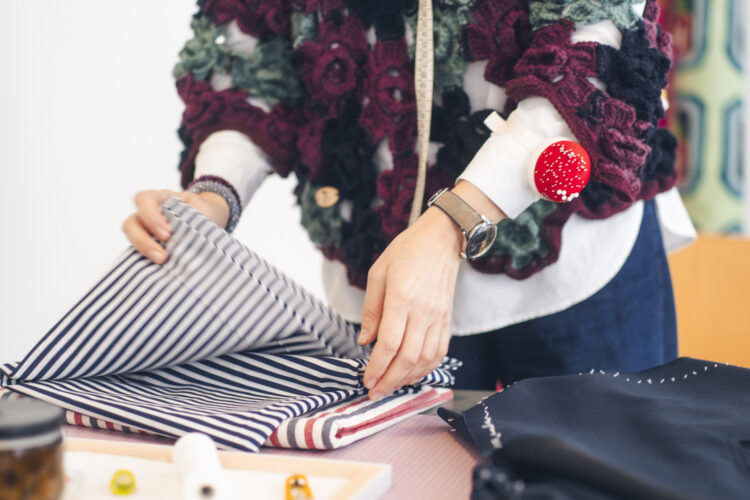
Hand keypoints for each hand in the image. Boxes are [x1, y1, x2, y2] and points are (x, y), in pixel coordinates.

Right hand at [122, 189, 229, 263]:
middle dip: (143, 241)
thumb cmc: (201, 211)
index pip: (143, 200)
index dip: (150, 217)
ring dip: (144, 252)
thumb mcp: (202, 208)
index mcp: (158, 198)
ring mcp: (144, 231)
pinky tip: (161, 269)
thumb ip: (196, 214)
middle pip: (130, 224)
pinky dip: (147, 261)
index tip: (167, 233)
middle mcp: (146, 214)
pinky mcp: (147, 247)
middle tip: (162, 255)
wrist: (207, 221)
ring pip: (131, 240)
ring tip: (161, 262)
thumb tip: (190, 233)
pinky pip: (138, 255)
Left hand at [357, 206, 462, 399]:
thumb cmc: (407, 251)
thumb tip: (365, 340)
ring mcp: (438, 317)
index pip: (389, 343)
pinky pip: (439, 351)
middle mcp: (422, 311)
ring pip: (425, 359)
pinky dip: (427, 368)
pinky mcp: (447, 319)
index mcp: (401, 298)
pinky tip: (413, 374)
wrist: (442, 239)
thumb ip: (371, 309)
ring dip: (407, 378)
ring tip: (391, 387)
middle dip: (389, 380)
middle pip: (407, 357)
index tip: (366, 380)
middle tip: (375, 392)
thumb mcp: (378, 273)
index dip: (377, 367)